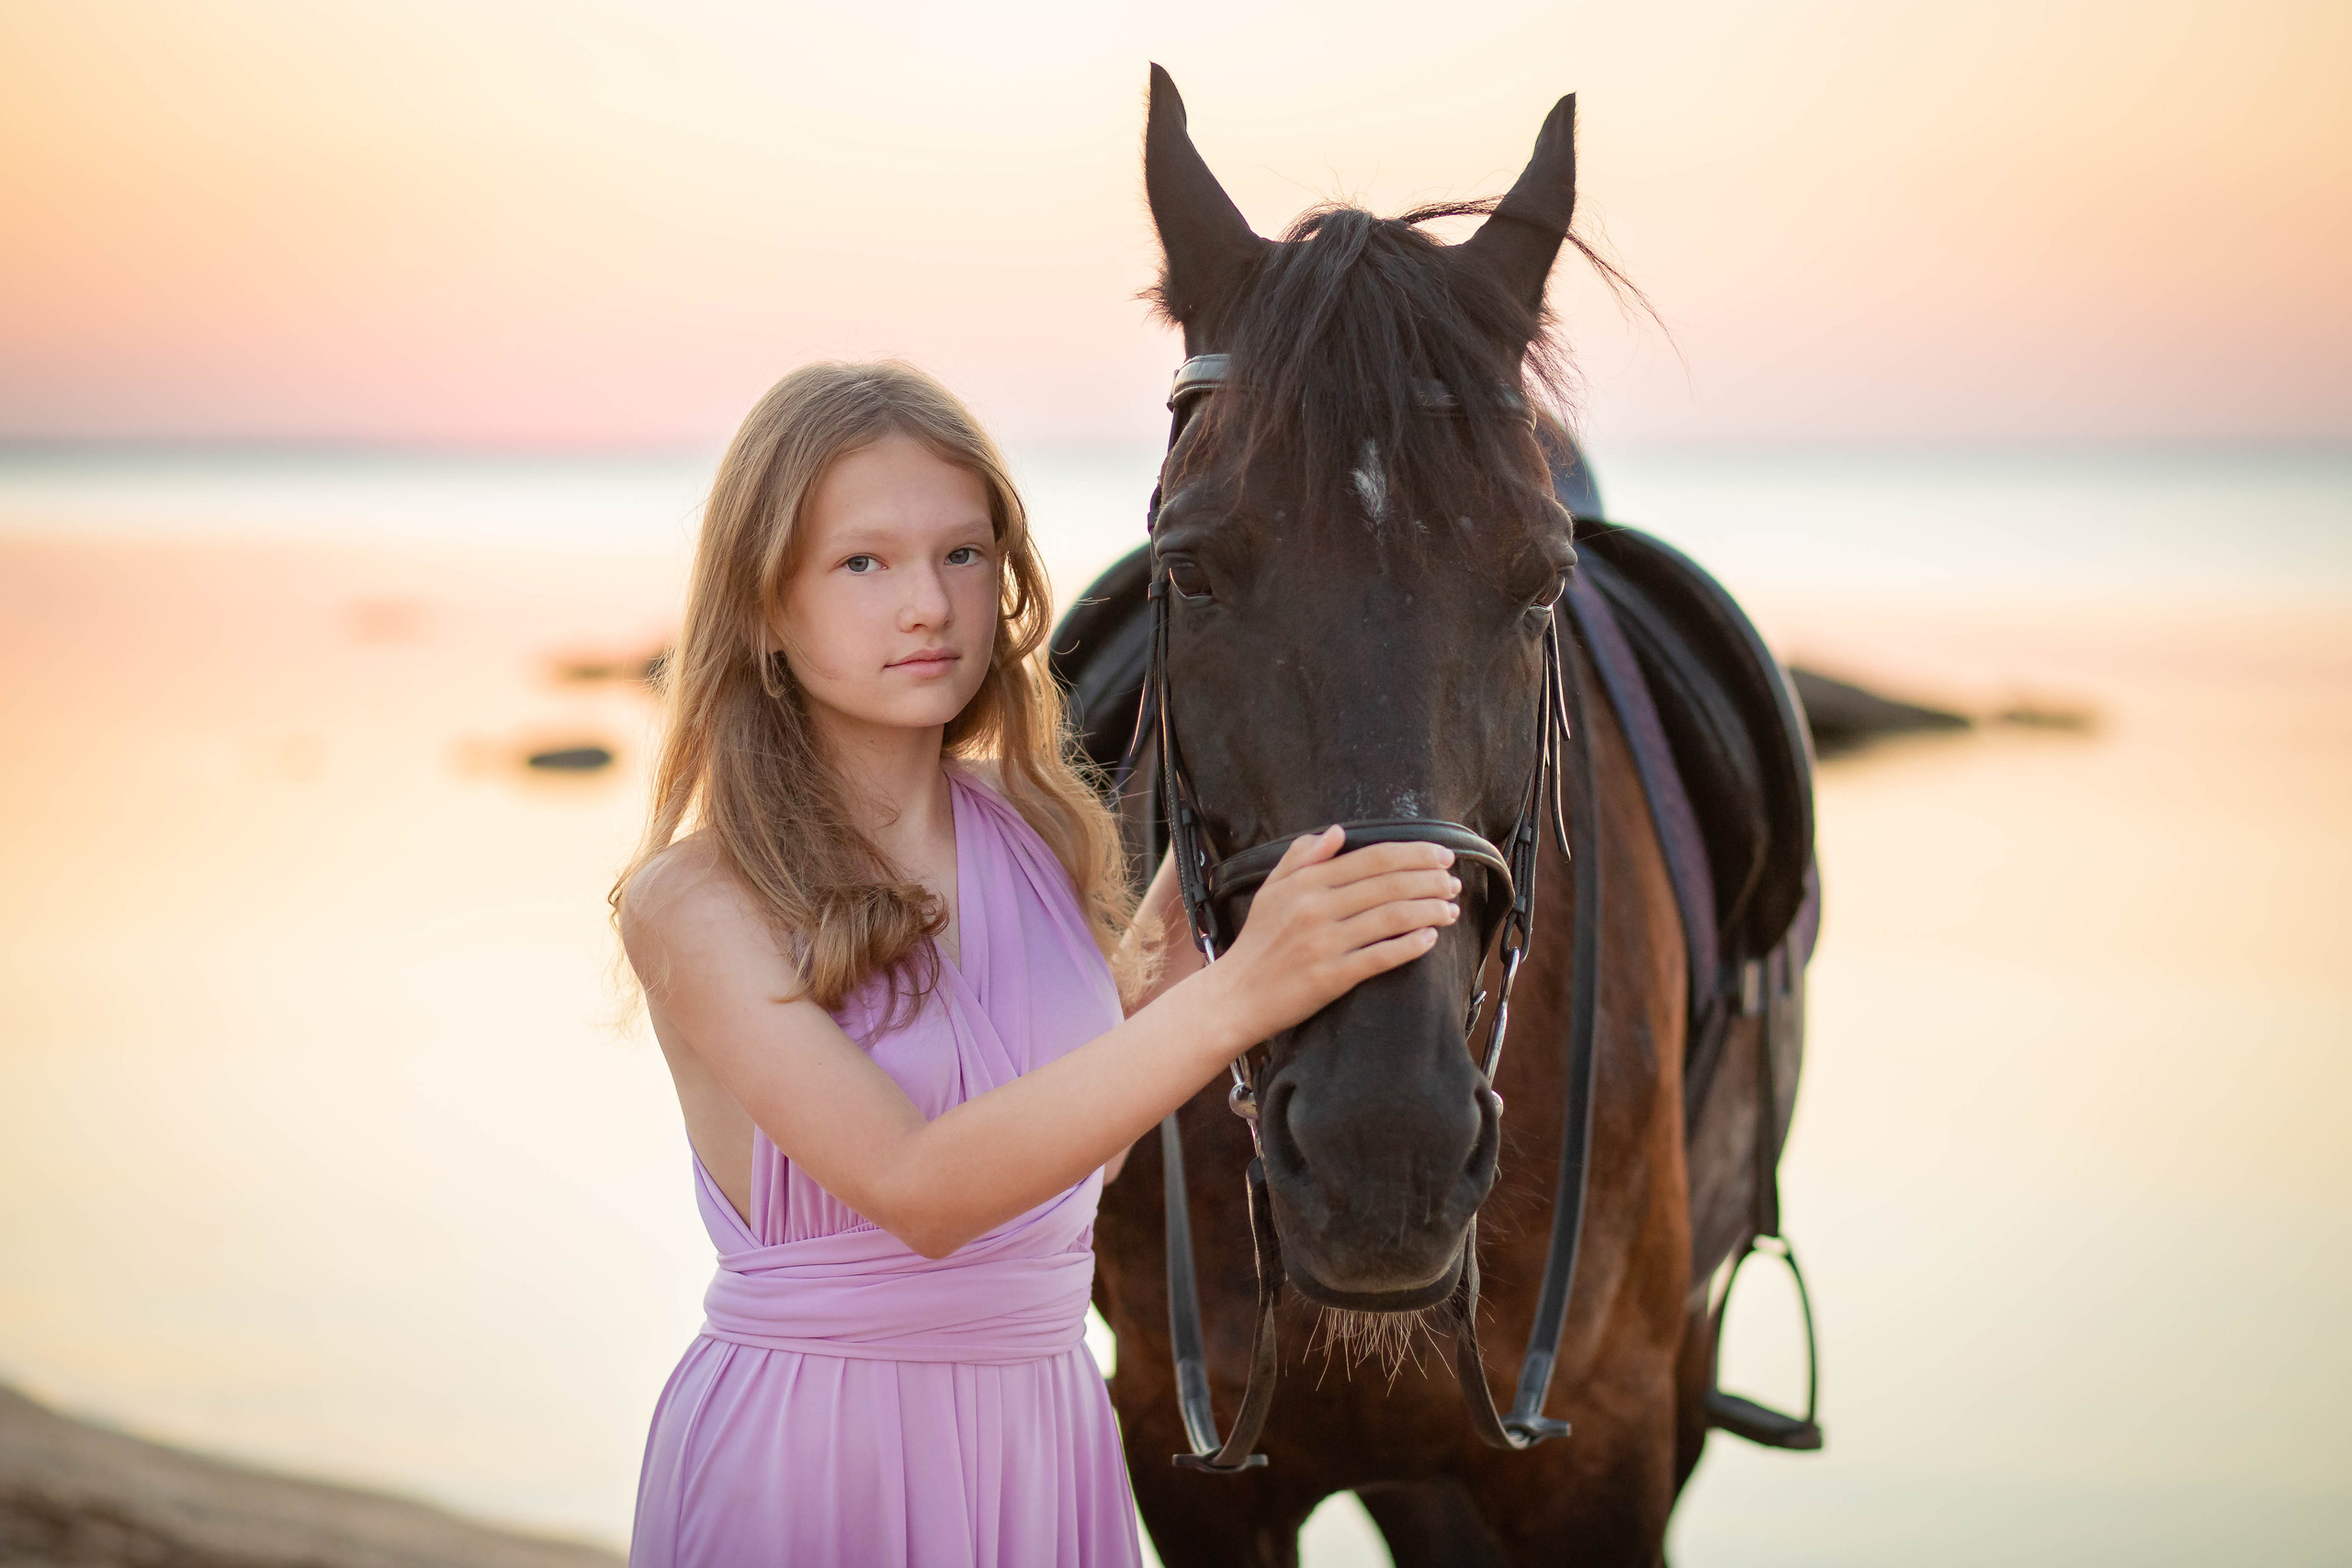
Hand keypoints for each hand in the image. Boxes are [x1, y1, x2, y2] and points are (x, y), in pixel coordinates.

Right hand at [1201, 827, 1460, 1048]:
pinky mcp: (1331, 977)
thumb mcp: (1271, 890)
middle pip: (1389, 884)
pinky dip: (1410, 946)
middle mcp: (1317, 908)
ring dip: (1429, 910)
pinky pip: (1381, 957)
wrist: (1236, 995)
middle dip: (1430, 880)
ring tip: (1450, 910)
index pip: (1373, 858)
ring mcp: (1325, 943)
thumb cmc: (1257, 941)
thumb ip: (1302, 857)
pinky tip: (1430, 939)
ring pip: (1392, 918)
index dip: (1414, 854)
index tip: (1442, 855)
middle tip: (1454, 883)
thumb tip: (1337, 832)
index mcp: (1306, 882)